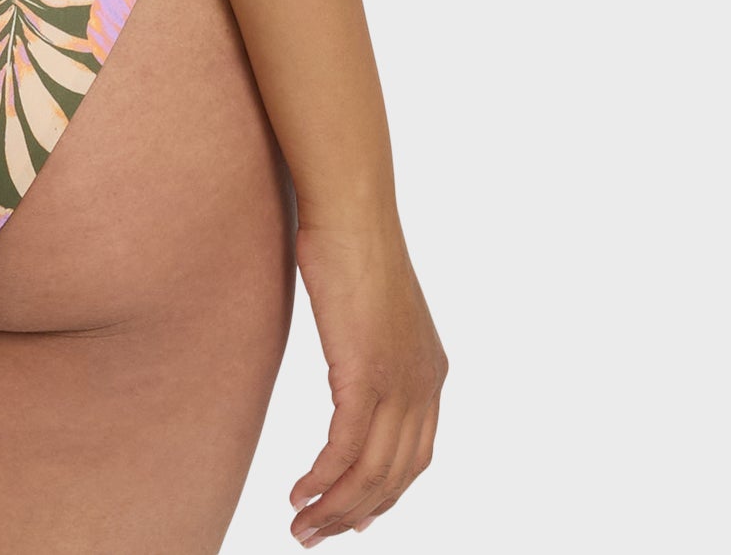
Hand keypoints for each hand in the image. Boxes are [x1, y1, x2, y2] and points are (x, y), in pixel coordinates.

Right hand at [288, 218, 445, 541]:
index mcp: (430, 371)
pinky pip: (346, 449)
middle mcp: (423, 384)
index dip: (385, 493)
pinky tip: (300, 493)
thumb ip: (369, 346)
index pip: (416, 456)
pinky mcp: (365, 374)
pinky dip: (323, 479)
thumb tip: (351, 363)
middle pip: (395, 476)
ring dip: (335, 508)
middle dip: (356, 513)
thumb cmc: (350, 243)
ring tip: (301, 527)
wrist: (351, 208)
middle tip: (316, 535)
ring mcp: (398, 381)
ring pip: (371, 472)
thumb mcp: (369, 309)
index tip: (353, 515)